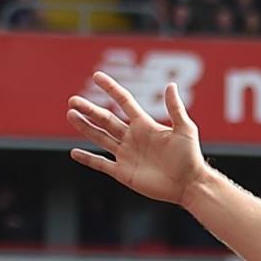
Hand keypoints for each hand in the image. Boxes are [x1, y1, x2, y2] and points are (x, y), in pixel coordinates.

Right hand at [67, 73, 210, 205]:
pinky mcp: (124, 172)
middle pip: (106, 119)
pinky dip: (88, 159)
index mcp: (145, 125)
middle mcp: (133, 138)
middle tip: (73, 101)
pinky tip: (74, 152)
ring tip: (70, 114)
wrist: (190, 185)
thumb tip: (170, 85)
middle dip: (89, 110)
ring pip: (100, 138)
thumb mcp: (185, 130)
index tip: (97, 76)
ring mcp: (127, 155)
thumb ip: (175, 108)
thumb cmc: (190, 157)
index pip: (124, 102)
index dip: (111, 89)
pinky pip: (101, 164)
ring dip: (85, 127)